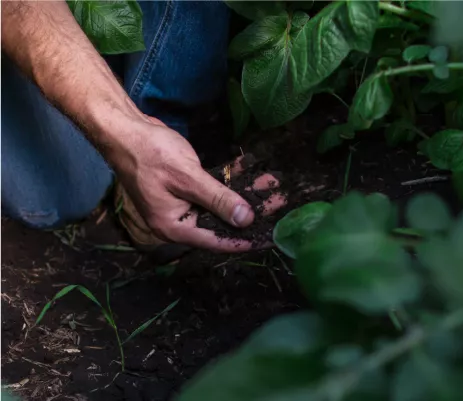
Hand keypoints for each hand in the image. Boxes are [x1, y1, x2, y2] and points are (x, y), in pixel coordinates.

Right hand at [108, 115, 285, 251]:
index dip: (243, 240)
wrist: (125, 130)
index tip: (268, 239)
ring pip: (220, 204)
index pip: (216, 240)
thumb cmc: (151, 155)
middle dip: (251, 211)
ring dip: (244, 193)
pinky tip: (252, 172)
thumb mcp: (187, 178)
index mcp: (175, 227)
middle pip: (221, 221)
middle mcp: (179, 220)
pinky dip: (230, 181)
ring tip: (273, 186)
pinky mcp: (185, 188)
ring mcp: (181, 204)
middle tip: (279, 204)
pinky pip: (212, 189)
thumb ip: (218, 200)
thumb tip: (245, 220)